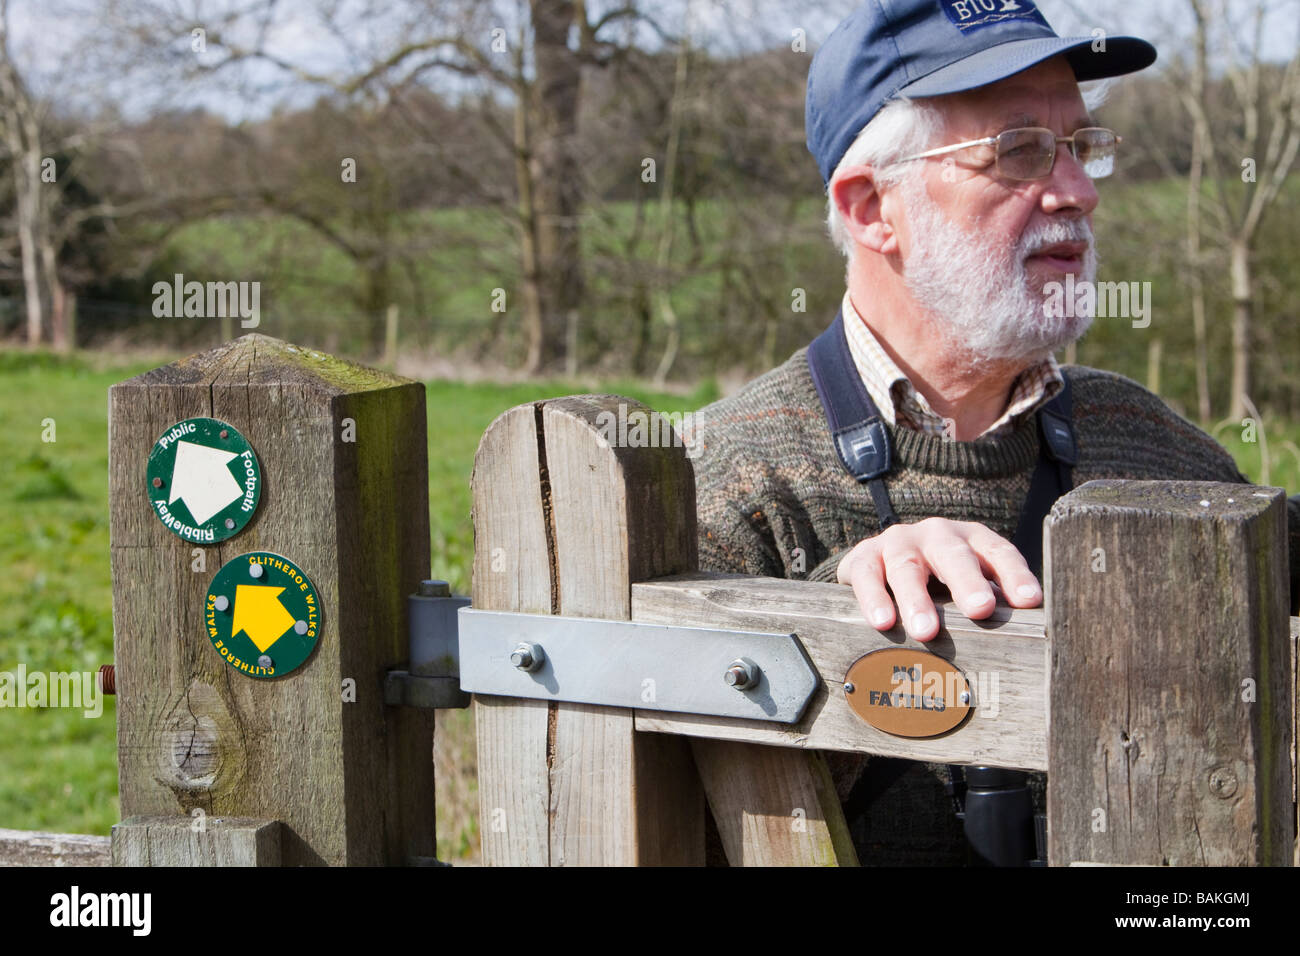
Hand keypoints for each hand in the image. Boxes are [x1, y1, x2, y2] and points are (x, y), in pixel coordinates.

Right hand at [835, 518, 1042, 641]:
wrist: (878, 565)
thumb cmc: (936, 587)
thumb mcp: (965, 589)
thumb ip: (987, 606)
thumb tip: (1020, 647)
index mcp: (971, 541)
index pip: (998, 553)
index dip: (1014, 575)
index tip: (1029, 601)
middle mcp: (937, 535)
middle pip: (954, 555)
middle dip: (967, 582)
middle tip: (980, 608)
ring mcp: (899, 542)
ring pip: (907, 567)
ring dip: (917, 599)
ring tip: (926, 631)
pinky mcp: (864, 555)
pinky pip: (867, 575)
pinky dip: (874, 598)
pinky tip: (883, 622)